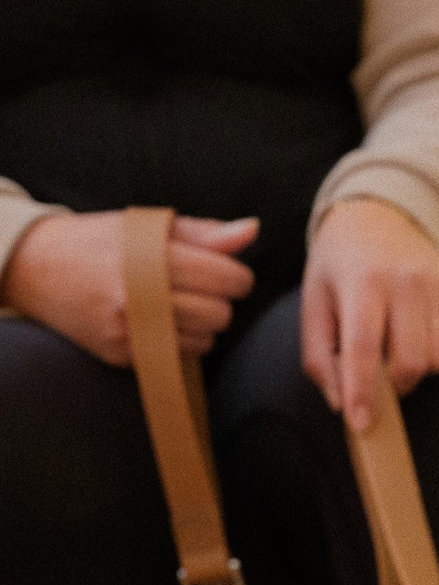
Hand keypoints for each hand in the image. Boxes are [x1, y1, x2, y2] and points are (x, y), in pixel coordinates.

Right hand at [0, 210, 257, 361]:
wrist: (39, 268)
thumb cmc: (102, 242)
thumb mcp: (147, 227)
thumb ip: (204, 233)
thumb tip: (253, 230)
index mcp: (151, 257)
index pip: (226, 278)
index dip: (236, 276)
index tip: (224, 272)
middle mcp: (139, 296)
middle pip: (220, 313)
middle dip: (219, 301)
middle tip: (198, 288)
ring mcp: (130, 330)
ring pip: (205, 340)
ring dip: (202, 325)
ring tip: (177, 305)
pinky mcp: (123, 355)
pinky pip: (180, 357)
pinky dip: (181, 342)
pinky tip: (161, 323)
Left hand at [302, 196, 438, 430]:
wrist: (383, 216)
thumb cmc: (341, 268)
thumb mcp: (315, 302)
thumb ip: (319, 357)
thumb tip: (341, 405)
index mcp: (362, 282)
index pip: (364, 345)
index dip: (363, 390)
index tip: (360, 424)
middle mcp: (405, 281)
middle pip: (411, 361)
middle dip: (395, 384)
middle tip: (381, 374)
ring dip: (420, 370)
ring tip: (401, 349)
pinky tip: (423, 339)